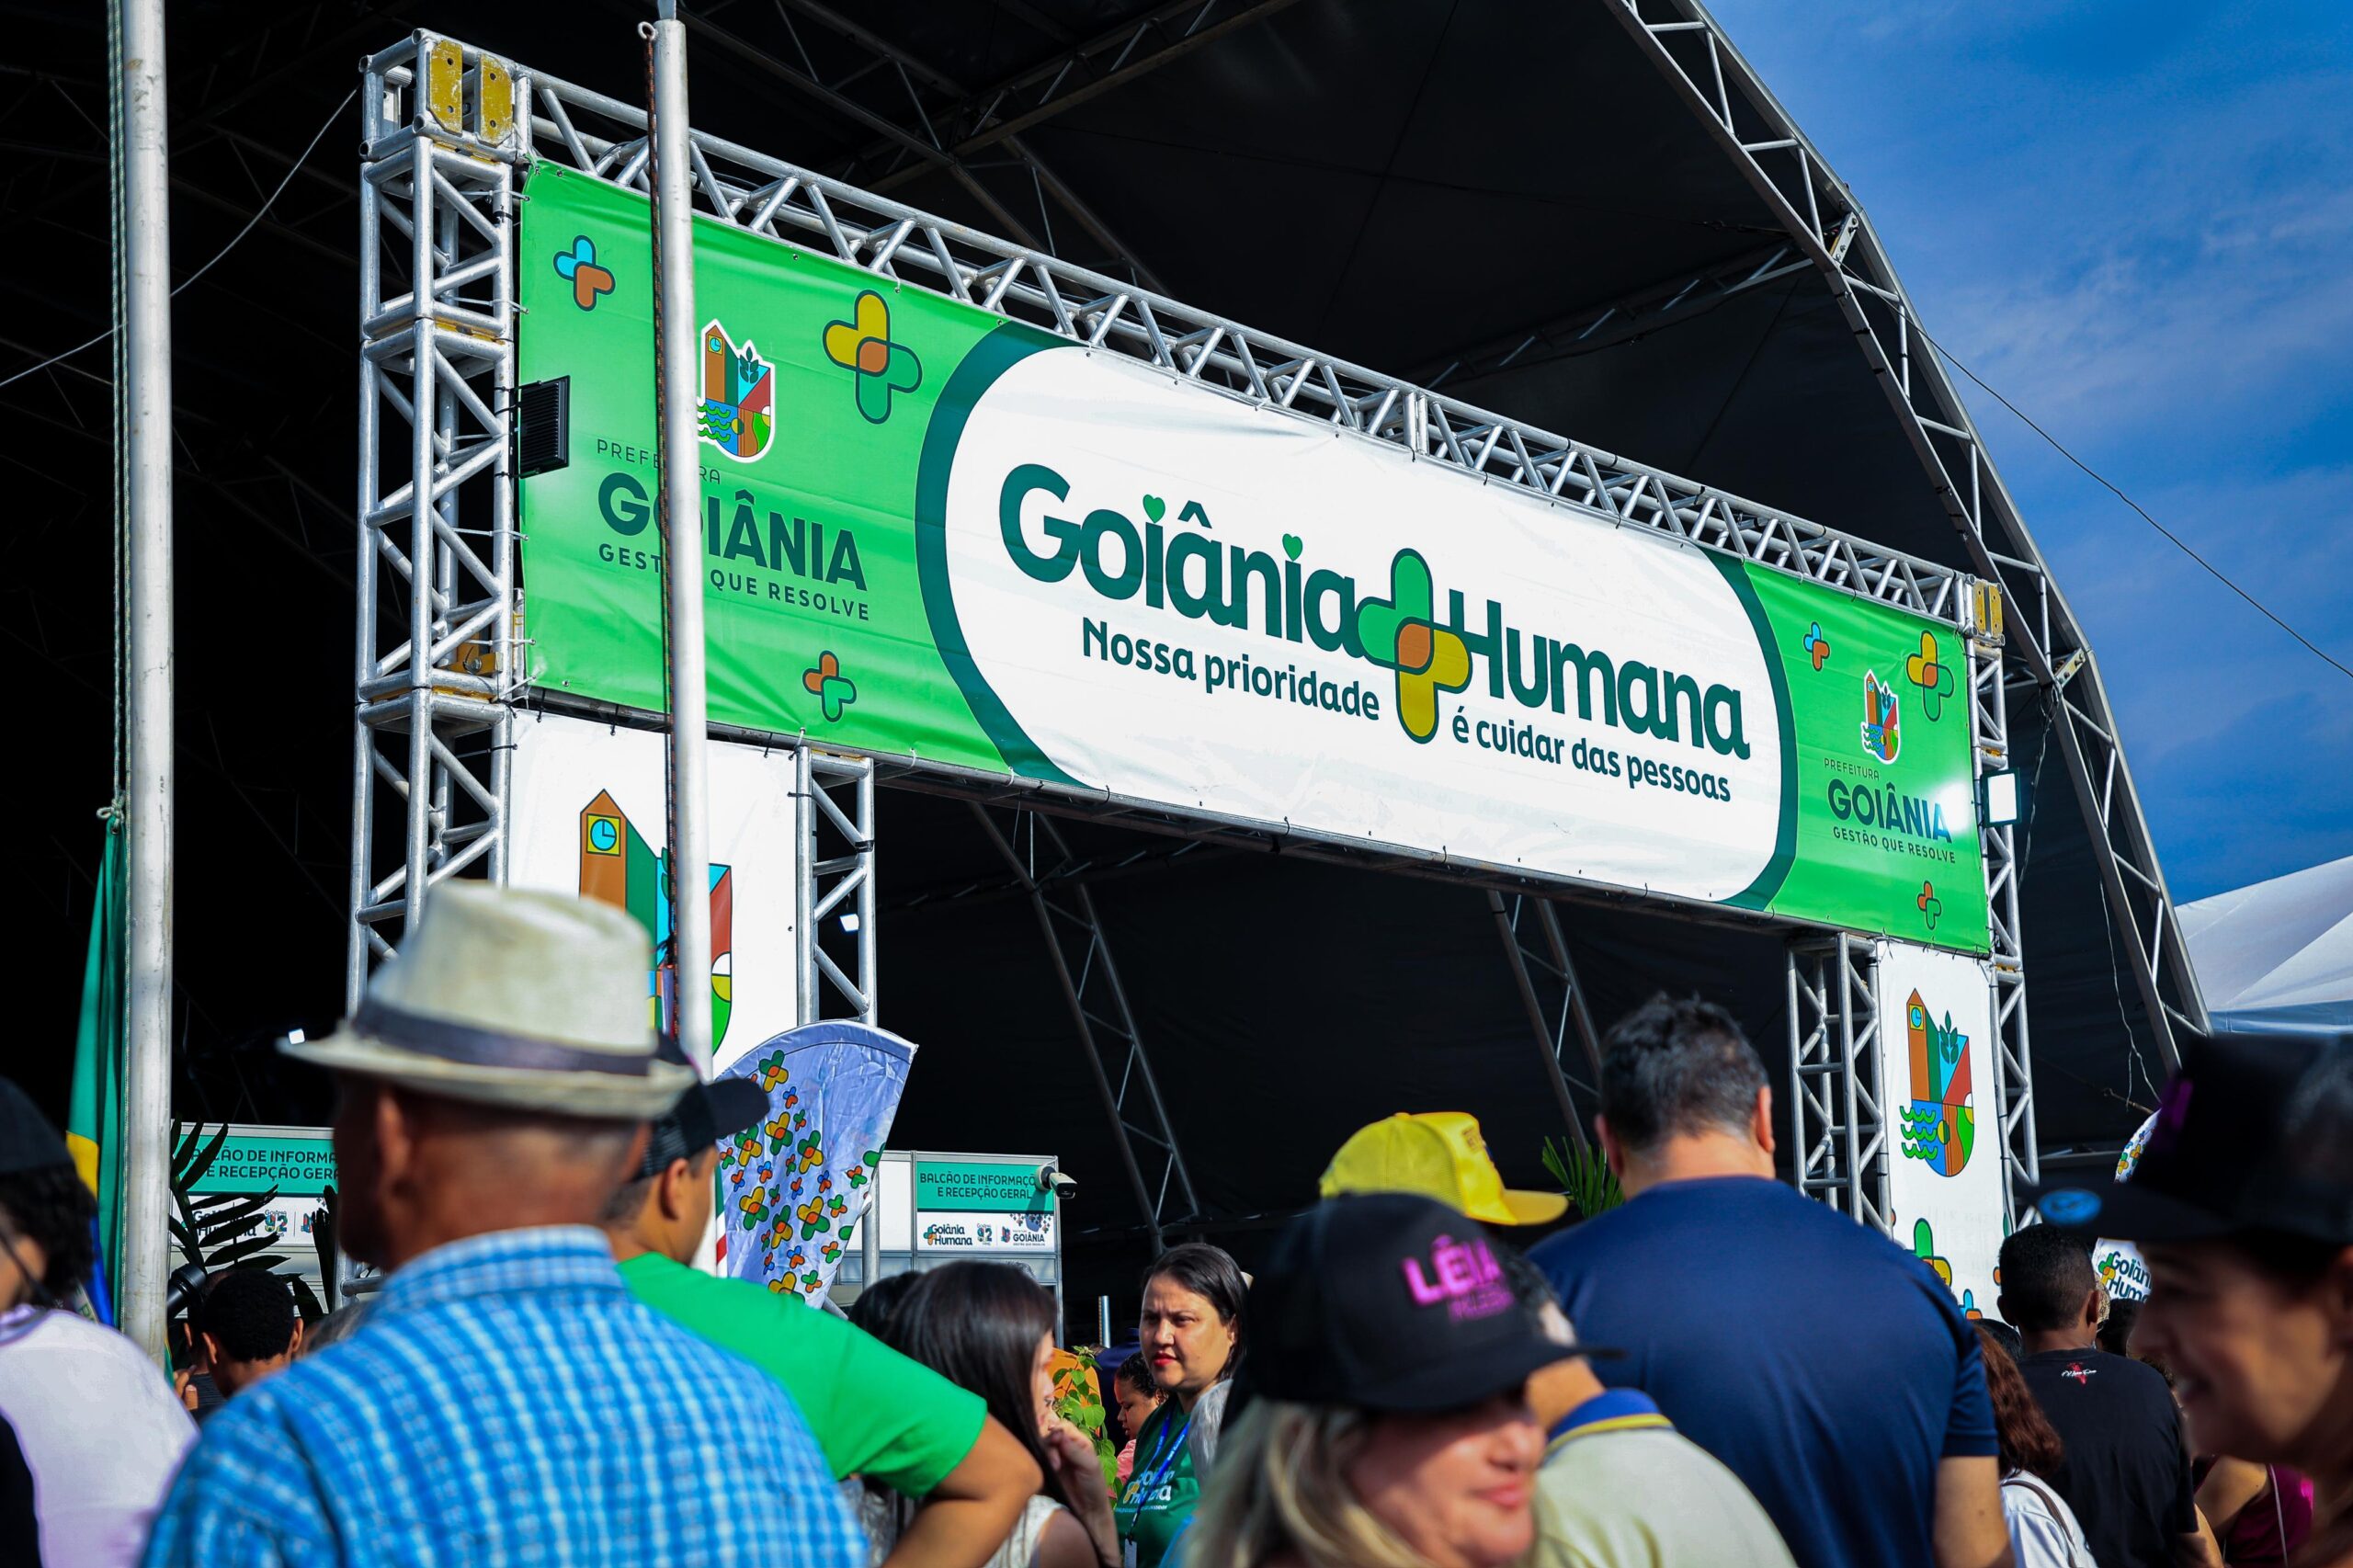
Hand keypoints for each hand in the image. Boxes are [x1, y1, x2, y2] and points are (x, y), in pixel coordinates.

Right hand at [1042, 1424, 1119, 1565]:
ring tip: (1054, 1468)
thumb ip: (1074, 1449)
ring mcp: (1052, 1460)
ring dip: (1045, 1455)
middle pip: (1048, 1436)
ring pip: (1040, 1449)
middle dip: (1050, 1445)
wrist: (1088, 1512)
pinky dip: (1036, 1463)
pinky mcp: (1044, 1473)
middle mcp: (1063, 1449)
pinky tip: (1042, 1470)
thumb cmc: (1094, 1487)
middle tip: (1056, 1463)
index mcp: (1077, 1442)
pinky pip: (1035, 1463)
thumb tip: (1057, 1432)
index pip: (1062, 1427)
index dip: (1057, 1430)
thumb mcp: (1090, 1466)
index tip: (1056, 1440)